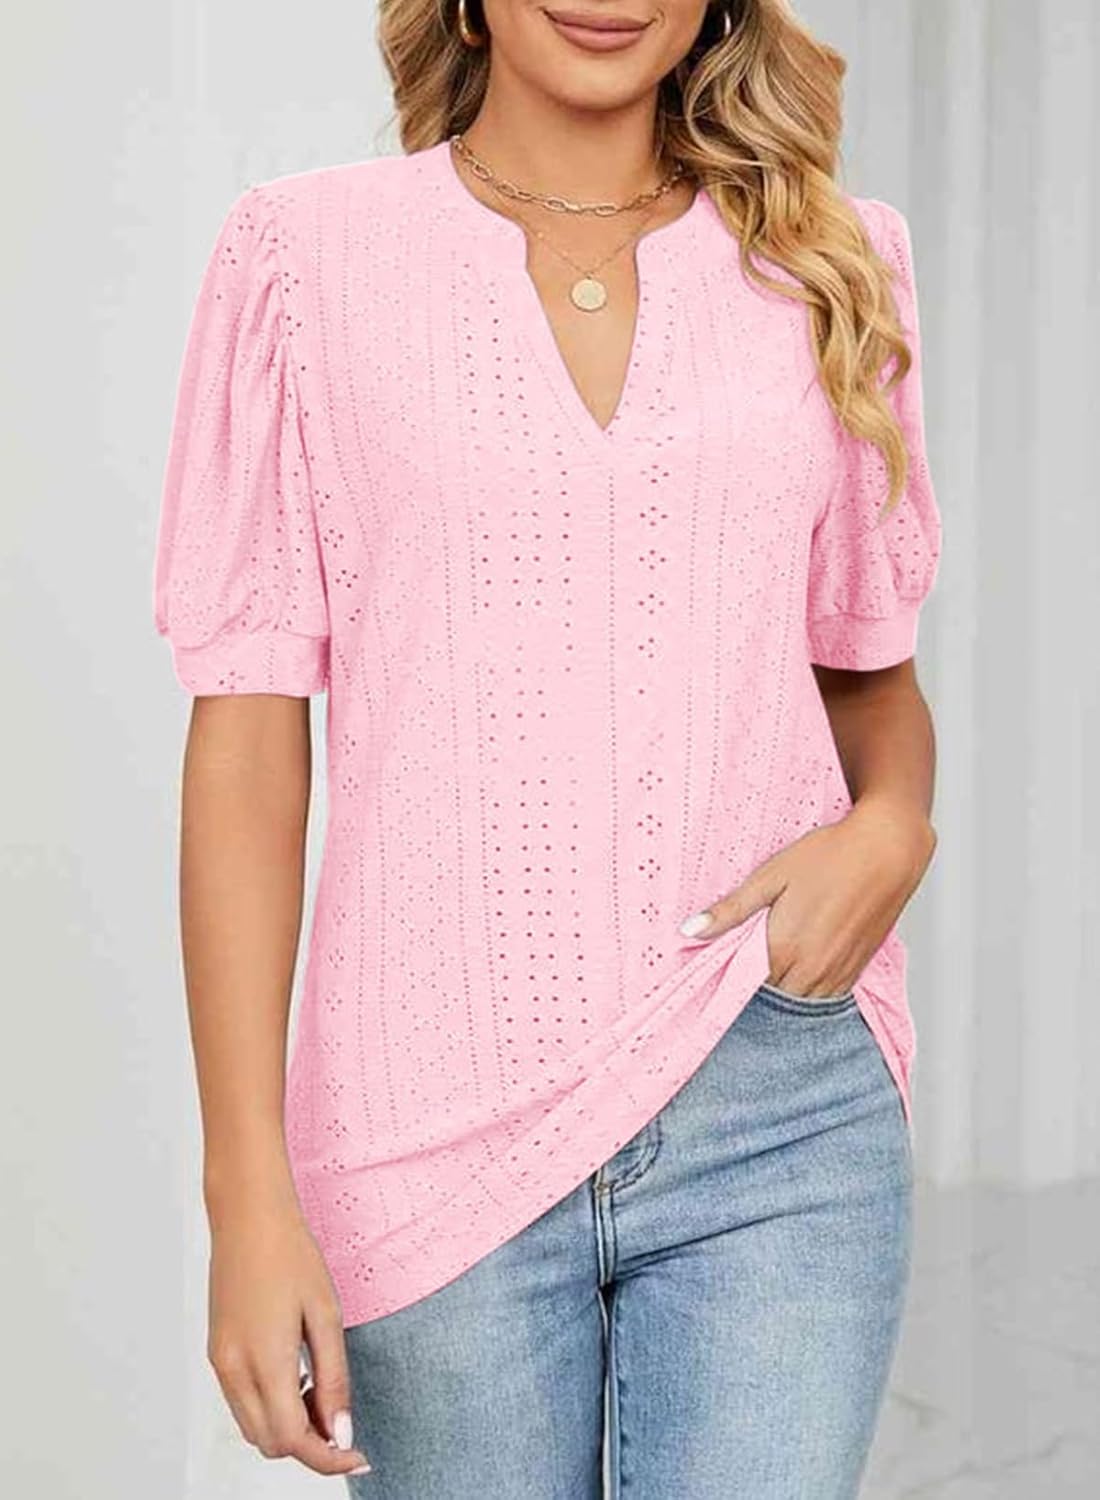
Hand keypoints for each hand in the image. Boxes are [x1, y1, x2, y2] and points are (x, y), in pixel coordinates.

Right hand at [206, 1180, 371, 1477]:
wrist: (248, 1216)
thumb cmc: (290, 1254)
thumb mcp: (326, 1314)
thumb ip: (333, 1379)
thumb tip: (341, 1432)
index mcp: (264, 1361)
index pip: (293, 1440)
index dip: (328, 1457)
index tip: (357, 1454)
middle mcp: (233, 1370)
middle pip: (270, 1443)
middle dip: (309, 1443)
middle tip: (341, 1416)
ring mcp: (220, 1362)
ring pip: (253, 1427)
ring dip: (287, 1426)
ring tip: (318, 1389)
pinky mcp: (216, 1352)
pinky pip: (241, 1402)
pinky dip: (269, 1406)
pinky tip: (294, 1375)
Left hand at [677, 797, 936, 997]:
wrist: (888, 849)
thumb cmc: (830, 855)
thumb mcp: (771, 876)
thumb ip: (731, 910)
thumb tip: (690, 931)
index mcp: (783, 948)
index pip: (742, 983)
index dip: (729, 975)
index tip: (720, 964)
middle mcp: (810, 969)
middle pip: (769, 996)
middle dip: (754, 983)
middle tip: (745, 958)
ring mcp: (836, 973)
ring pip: (797, 1001)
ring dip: (782, 988)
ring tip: (774, 960)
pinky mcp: (856, 970)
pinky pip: (825, 996)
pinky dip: (808, 987)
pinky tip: (801, 963)